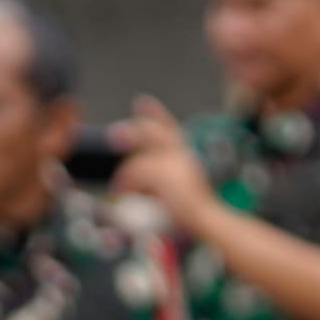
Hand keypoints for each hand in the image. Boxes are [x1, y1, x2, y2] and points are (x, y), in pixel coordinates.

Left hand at [107, 99, 221, 234]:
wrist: (206, 219)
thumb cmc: (190, 211)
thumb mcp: (171, 190)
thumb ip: (154, 181)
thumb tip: (130, 181)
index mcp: (185, 157)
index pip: (170, 129)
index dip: (156, 114)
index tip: (142, 101)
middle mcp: (182, 155)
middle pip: (155, 134)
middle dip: (134, 131)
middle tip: (113, 132)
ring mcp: (175, 162)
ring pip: (139, 162)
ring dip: (125, 177)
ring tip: (119, 191)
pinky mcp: (165, 174)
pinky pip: (136, 174)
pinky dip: (127, 184)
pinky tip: (123, 194)